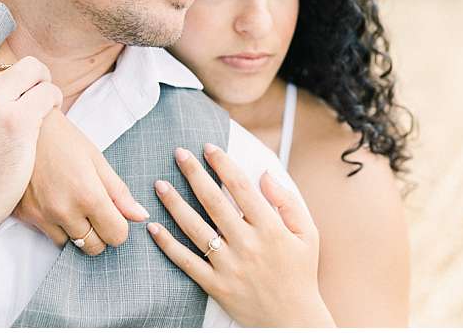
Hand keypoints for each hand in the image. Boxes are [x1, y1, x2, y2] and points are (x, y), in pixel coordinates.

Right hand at [14, 108, 149, 253]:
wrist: (21, 127)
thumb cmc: (62, 138)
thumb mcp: (96, 159)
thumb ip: (118, 192)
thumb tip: (141, 216)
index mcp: (88, 195)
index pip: (116, 236)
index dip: (119, 225)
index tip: (112, 212)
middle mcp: (64, 211)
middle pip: (94, 247)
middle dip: (99, 232)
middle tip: (92, 209)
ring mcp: (41, 216)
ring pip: (69, 245)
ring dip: (75, 231)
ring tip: (70, 203)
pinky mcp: (23, 216)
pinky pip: (47, 235)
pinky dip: (54, 225)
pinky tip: (53, 202)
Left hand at [147, 144, 334, 326]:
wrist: (293, 321)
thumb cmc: (300, 273)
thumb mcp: (308, 235)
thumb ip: (288, 202)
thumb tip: (264, 174)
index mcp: (270, 228)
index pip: (241, 187)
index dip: (223, 164)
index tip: (208, 147)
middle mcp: (247, 244)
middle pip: (214, 202)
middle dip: (194, 174)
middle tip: (179, 153)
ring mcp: (229, 266)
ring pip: (195, 229)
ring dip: (175, 204)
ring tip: (159, 184)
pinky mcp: (215, 285)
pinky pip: (187, 262)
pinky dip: (168, 245)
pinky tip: (154, 228)